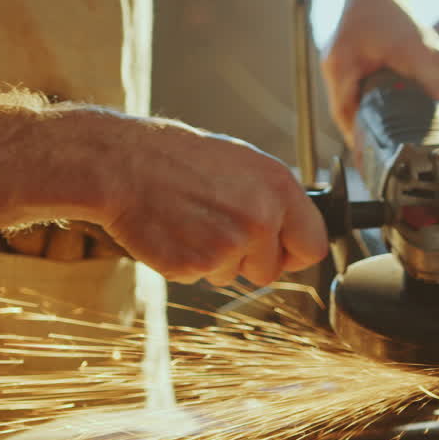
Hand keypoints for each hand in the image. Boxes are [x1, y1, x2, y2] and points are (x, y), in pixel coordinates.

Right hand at [93, 117, 328, 286]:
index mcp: (279, 188)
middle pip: (272, 271)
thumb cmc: (179, 161)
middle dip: (250, 261)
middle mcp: (262, 218)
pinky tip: (175, 231)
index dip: (294, 254)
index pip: (313, 246)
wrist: (125, 165)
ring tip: (192, 222)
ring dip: (216, 260)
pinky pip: (201, 278)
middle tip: (219, 230)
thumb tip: (293, 230)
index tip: (281, 253)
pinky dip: (188, 263)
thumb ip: (273, 200)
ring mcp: (230, 244)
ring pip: (234, 277)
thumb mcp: (242, 164)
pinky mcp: (198, 265)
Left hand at [321, 0, 438, 144]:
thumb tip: (357, 150)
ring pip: (431, 112)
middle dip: (408, 135)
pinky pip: (430, 100)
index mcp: (425, 61)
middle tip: (381, 144)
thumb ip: (345, 109)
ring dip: (407, 117)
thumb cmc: (359, 21)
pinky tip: (392, 98)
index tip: (411, 167)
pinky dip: (411, 105)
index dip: (426, 146)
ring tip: (382, 108)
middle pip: (434, 120)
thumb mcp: (338, 64)